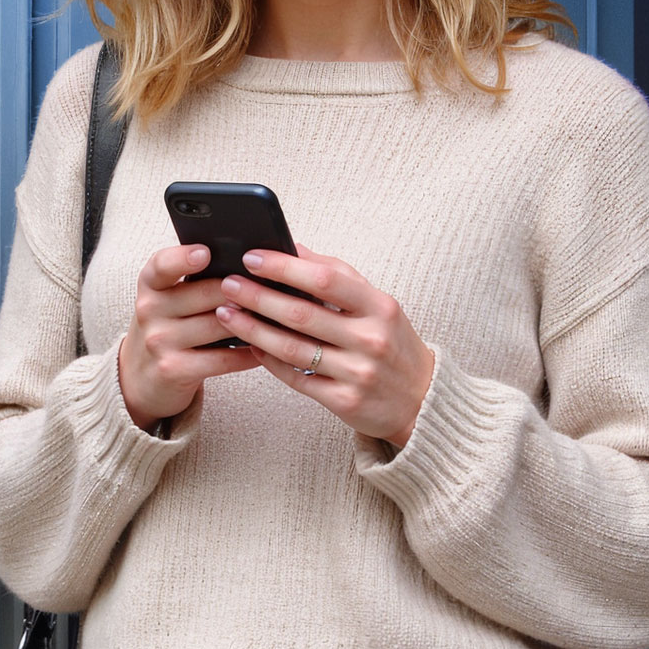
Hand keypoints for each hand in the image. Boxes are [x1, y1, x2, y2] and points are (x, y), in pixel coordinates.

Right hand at [118, 245, 258, 430]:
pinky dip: (248, 354)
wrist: (141, 378)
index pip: (162, 265)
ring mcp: (159, 341)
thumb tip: (247, 267)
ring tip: (275, 316)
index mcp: (150, 284)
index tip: (206, 252)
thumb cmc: (167, 329)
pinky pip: (223, 359)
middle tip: (270, 288)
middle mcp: (150, 310)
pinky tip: (262, 349)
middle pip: (206, 293)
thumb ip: (195, 281)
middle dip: (241, 291)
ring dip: (251, 321)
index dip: (184, 258)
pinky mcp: (173, 369)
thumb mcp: (168, 300)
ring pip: (219, 325)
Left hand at [214, 245, 435, 448]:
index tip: (252, 258)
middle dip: (258, 297)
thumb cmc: (391, 342)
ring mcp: (358, 373)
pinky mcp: (344, 401)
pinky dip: (269, 361)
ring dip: (253, 329)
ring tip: (227, 314)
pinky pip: (297, 379)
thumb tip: (292, 247)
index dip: (285, 268)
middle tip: (228, 285)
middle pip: (302, 315)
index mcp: (379, 307)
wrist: (422, 399)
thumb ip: (337, 275)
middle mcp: (370, 339)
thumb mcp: (376, 304)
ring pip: (293, 349)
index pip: (326, 280)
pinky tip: (250, 345)